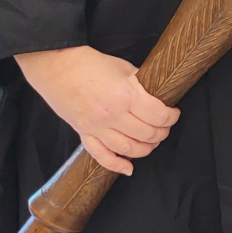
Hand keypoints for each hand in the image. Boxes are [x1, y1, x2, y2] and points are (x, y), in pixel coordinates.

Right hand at [16, 45, 178, 173]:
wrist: (57, 67)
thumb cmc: (91, 64)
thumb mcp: (125, 69)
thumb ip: (141, 85)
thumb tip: (157, 95)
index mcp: (126, 97)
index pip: (158, 115)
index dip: (171, 117)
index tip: (174, 113)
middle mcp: (112, 116)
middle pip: (147, 134)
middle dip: (162, 132)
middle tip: (165, 126)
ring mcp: (97, 127)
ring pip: (128, 148)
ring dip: (146, 149)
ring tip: (153, 142)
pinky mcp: (84, 133)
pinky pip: (101, 156)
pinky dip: (116, 165)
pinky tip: (129, 168)